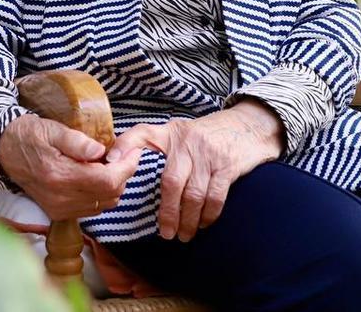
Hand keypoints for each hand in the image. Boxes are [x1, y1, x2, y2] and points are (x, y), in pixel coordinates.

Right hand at [0, 114, 142, 220]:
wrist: (4, 151)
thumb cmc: (29, 135)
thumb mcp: (52, 129)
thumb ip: (76, 141)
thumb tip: (100, 151)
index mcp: (60, 176)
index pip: (107, 180)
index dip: (127, 167)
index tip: (134, 152)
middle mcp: (61, 198)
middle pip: (110, 194)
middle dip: (124, 175)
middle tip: (125, 155)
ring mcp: (60, 209)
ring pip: (104, 203)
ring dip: (114, 185)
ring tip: (110, 164)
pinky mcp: (58, 212)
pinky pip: (92, 208)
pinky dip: (101, 194)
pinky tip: (96, 176)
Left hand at [107, 101, 283, 241]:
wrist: (249, 126)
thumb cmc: (207, 135)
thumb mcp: (179, 132)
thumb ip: (154, 145)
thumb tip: (120, 162)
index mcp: (171, 133)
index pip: (143, 134)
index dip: (125, 145)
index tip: (111, 164)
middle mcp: (188, 143)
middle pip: (171, 182)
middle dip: (168, 213)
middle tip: (166, 234)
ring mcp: (209, 155)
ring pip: (193, 195)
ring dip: (188, 220)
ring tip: (184, 235)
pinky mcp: (228, 167)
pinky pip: (215, 197)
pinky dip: (208, 215)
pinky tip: (203, 224)